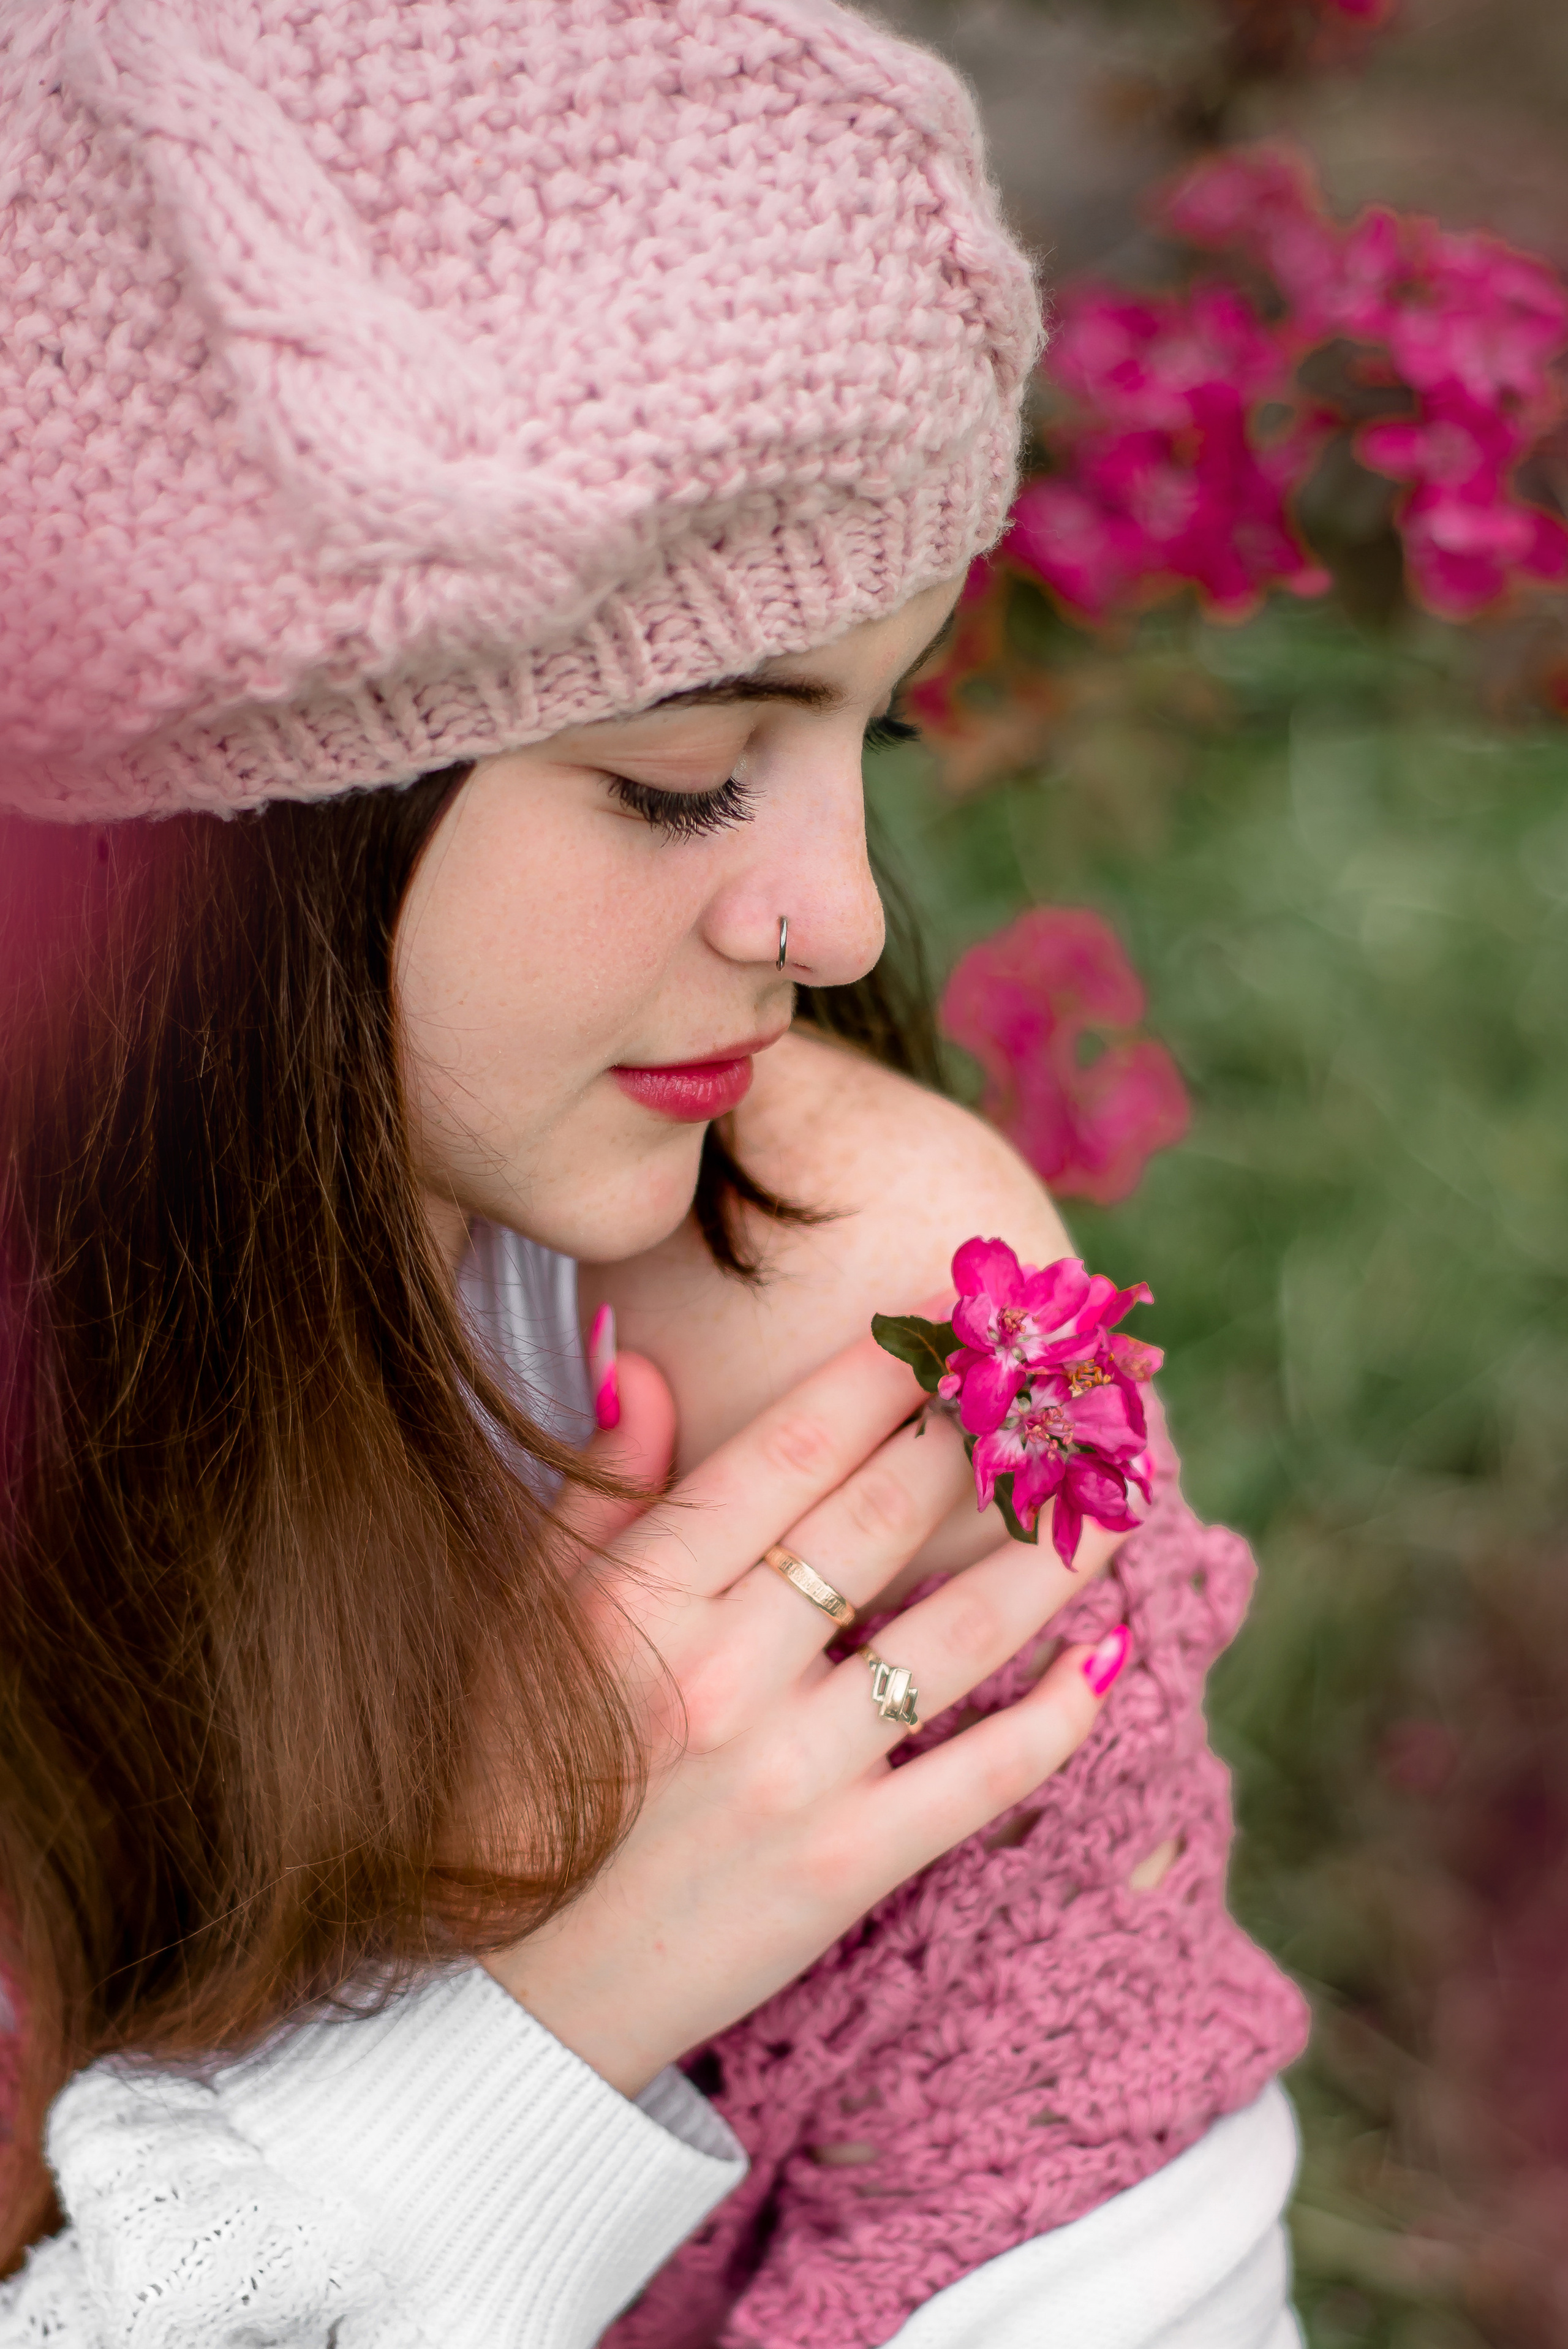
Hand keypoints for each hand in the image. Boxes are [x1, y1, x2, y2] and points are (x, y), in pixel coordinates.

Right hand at [484, 1321, 1129, 2095]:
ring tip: (1116, 1497)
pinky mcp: (842, 1871)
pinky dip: (1056, 1719)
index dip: (880, 1373)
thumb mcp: (519, 1625)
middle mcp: (719, 1676)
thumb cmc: (502, 1784)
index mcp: (636, 1602)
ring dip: (1048, 1556)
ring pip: (957, 1635)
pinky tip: (1108, 1657)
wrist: (500, 1998)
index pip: (786, 1450)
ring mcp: (789, 1776)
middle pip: (886, 1518)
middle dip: (979, 1435)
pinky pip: (978, 1781)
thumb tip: (635, 1355)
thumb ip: (593, 1491)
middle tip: (1048, 1384)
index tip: (945, 1321)